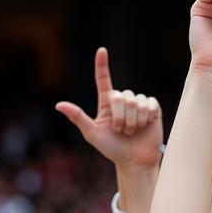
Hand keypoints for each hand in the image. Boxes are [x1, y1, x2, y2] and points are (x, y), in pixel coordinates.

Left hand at [56, 48, 162, 174]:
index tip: (101, 51)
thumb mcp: (92, 134)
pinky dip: (144, 117)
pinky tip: (145, 125)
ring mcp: (138, 103)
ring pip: (135, 101)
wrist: (134, 161)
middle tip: (120, 131)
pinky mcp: (153, 108)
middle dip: (120, 116)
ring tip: (132, 131)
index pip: (104, 80)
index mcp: (107, 104)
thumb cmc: (113, 149)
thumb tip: (58, 105)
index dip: (102, 65)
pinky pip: (148, 104)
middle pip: (121, 96)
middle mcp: (123, 101)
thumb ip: (78, 117)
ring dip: (132, 120)